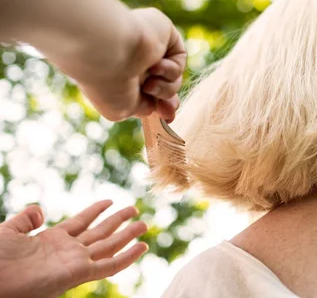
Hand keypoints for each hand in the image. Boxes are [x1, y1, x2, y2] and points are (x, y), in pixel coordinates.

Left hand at [0, 200, 147, 297]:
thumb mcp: (8, 231)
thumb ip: (26, 218)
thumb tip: (40, 211)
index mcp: (52, 240)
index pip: (81, 222)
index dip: (95, 210)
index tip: (110, 200)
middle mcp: (68, 251)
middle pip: (100, 233)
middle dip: (118, 221)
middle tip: (135, 210)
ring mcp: (75, 262)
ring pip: (109, 247)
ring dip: (128, 236)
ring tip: (144, 225)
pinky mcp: (79, 274)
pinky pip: (109, 266)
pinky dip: (128, 257)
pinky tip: (142, 247)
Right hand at [76, 7, 186, 122]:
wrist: (108, 51)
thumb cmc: (108, 81)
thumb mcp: (120, 109)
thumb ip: (139, 108)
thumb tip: (154, 106)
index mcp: (120, 73)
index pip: (147, 92)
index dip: (159, 106)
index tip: (166, 117)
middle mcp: (134, 59)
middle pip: (164, 86)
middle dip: (167, 100)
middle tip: (167, 109)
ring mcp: (149, 46)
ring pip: (173, 77)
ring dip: (166, 88)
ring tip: (150, 85)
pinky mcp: (164, 32)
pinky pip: (179, 58)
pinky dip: (171, 69)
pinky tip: (155, 65)